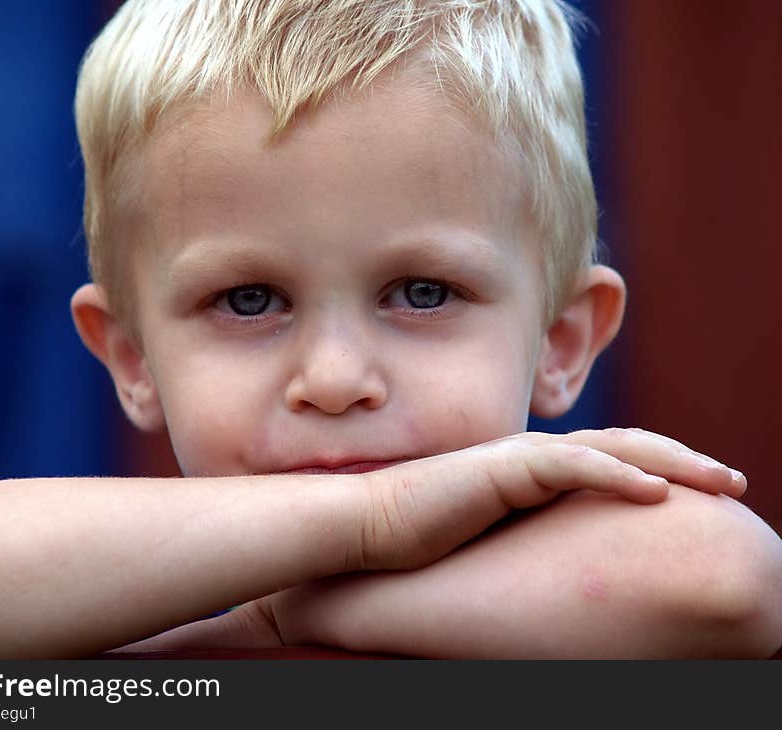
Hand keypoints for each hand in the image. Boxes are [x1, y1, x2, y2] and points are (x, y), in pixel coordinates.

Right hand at [356, 428, 745, 570]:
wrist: (371, 526)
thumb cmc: (422, 537)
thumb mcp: (491, 534)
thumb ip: (525, 533)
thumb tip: (557, 567)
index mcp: (537, 469)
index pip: (614, 459)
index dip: (662, 468)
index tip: (701, 493)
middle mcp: (537, 456)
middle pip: (630, 446)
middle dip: (687, 459)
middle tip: (733, 481)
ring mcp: (524, 457)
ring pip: (616, 447)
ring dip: (674, 461)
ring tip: (720, 480)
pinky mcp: (506, 467)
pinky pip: (576, 465)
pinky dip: (620, 473)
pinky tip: (658, 493)